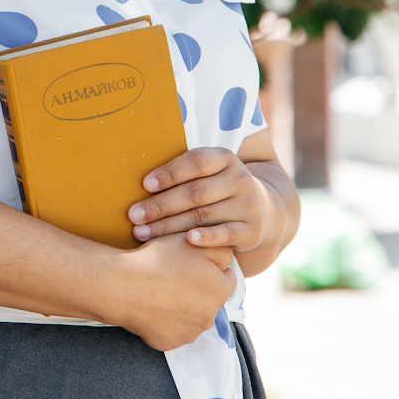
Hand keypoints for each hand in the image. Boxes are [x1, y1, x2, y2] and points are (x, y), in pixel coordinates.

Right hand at [114, 233, 235, 350]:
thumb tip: (227, 259)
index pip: (228, 278)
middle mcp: (210, 317)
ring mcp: (189, 333)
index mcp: (220, 291)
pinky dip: (166, 321)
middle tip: (176, 276)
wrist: (123, 286)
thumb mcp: (192, 242)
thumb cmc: (158, 260)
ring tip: (162, 291)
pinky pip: (172, 330)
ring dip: (183, 307)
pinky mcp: (169, 343)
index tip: (195, 263)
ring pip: (192, 318)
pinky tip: (153, 306)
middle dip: (199, 290)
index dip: (213, 268)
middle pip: (210, 301)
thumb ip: (218, 249)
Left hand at [128, 146, 279, 253]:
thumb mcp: (210, 172)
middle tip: (134, 215)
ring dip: (169, 226)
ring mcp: (248, 205)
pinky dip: (207, 237)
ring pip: (203, 215)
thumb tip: (140, 180)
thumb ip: (184, 171)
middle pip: (195, 192)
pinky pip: (226, 234)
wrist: (264, 211)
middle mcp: (240, 179)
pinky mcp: (252, 230)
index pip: (196, 162)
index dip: (170, 172)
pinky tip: (187, 240)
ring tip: (142, 232)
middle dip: (160, 205)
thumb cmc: (218, 189)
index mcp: (226, 158)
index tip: (145, 184)